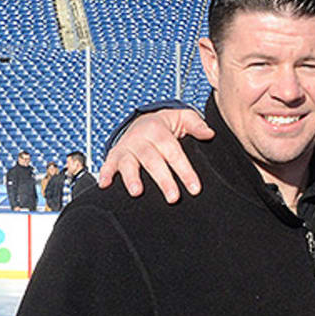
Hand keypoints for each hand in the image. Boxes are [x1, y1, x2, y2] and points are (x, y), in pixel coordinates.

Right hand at [97, 109, 213, 202]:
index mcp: (159, 130)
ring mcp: (126, 148)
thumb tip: (210, 134)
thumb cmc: (167, 124)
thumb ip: (196, 125)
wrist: (143, 121)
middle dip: (163, 180)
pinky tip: (104, 185)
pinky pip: (107, 164)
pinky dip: (105, 174)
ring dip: (131, 177)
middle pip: (152, 161)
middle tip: (173, 198)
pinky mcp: (114, 155)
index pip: (174, 152)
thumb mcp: (183, 118)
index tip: (195, 188)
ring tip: (136, 192)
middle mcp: (141, 139)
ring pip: (128, 163)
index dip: (185, 171)